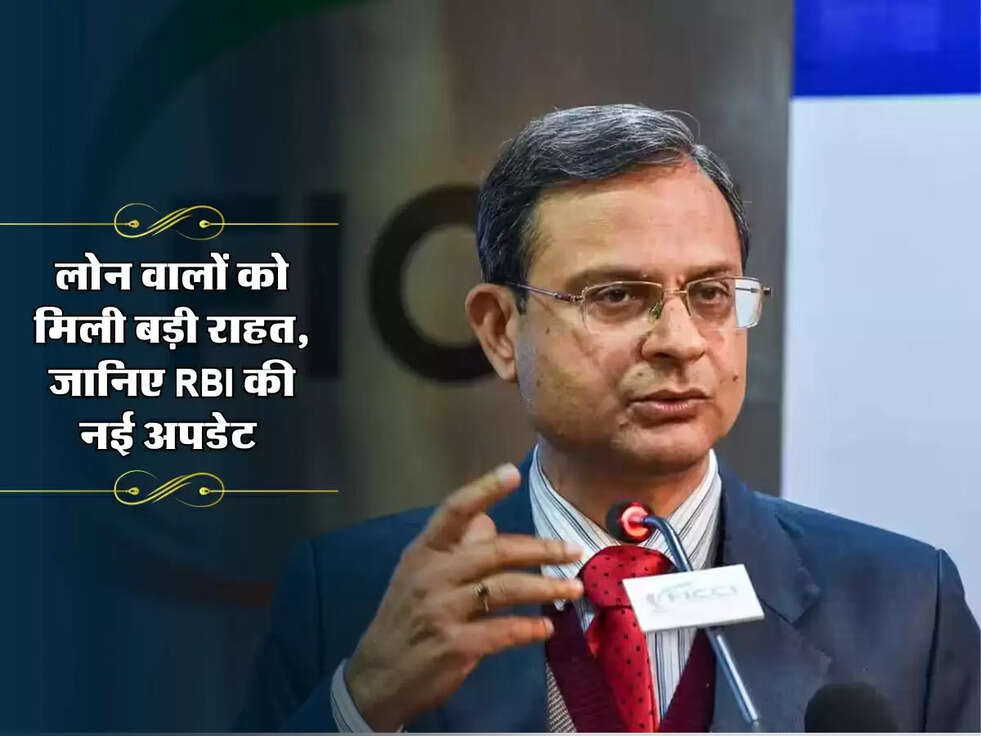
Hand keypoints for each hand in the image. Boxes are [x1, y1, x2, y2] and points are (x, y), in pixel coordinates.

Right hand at [344, 464, 583, 729]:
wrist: (377, 678)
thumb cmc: (404, 620)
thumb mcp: (418, 576)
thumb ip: (454, 549)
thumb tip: (490, 522)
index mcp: (423, 552)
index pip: (454, 511)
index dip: (483, 489)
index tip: (512, 472)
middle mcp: (432, 575)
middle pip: (496, 551)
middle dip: (542, 549)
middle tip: (574, 549)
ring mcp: (443, 610)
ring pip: (507, 589)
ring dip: (547, 587)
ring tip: (575, 588)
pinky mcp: (456, 646)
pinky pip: (503, 631)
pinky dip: (530, 628)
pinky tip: (548, 628)